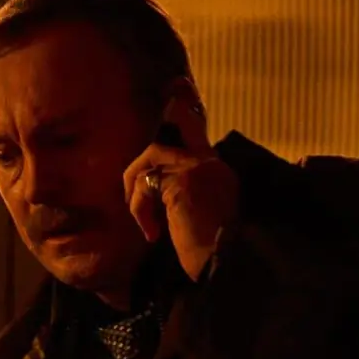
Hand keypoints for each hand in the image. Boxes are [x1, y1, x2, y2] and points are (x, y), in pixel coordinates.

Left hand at [123, 95, 239, 280]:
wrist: (222, 272)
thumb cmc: (208, 257)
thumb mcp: (194, 221)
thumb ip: (180, 198)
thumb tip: (152, 187)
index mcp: (219, 174)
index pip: (196, 132)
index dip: (183, 109)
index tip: (177, 87)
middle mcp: (212, 166)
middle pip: (168, 138)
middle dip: (144, 159)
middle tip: (137, 189)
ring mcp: (199, 170)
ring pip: (150, 160)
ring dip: (137, 193)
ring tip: (146, 225)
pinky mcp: (184, 181)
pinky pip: (145, 182)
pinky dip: (140, 209)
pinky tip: (152, 234)